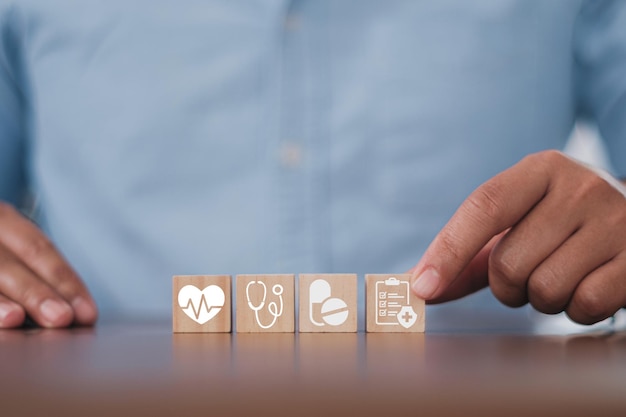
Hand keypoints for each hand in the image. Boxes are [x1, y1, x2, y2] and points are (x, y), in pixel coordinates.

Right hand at [0, 202, 97, 327]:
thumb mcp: (9, 245)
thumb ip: (34, 270)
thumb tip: (72, 310)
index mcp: (2, 218)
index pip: (39, 249)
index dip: (65, 280)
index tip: (88, 312)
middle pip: (7, 263)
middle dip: (35, 292)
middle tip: (62, 318)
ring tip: (14, 319)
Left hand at [410, 150, 625, 324]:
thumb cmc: (560, 226)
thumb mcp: (517, 223)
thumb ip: (467, 253)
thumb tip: (420, 285)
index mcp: (541, 170)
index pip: (484, 207)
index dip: (447, 251)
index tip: (422, 286)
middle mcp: (581, 187)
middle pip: (508, 262)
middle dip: (506, 286)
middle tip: (526, 275)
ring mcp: (616, 221)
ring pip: (545, 289)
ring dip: (541, 299)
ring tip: (560, 276)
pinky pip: (585, 305)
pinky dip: (577, 309)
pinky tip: (588, 285)